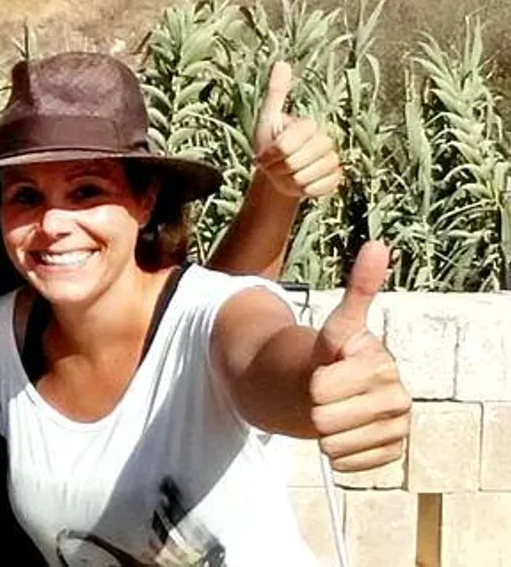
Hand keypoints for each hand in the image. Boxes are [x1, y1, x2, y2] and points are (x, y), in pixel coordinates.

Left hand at [254, 61, 342, 198]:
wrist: (277, 175)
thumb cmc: (270, 145)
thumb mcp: (268, 119)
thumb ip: (276, 93)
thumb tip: (282, 63)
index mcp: (309, 126)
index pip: (287, 144)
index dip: (273, 153)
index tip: (265, 154)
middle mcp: (326, 141)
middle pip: (297, 161)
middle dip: (279, 168)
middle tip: (274, 167)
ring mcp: (333, 161)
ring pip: (307, 177)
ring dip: (289, 181)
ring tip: (285, 174)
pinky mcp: (336, 180)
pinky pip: (319, 189)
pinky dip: (304, 191)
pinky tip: (300, 184)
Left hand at [309, 241, 410, 471]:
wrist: (327, 392)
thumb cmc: (327, 359)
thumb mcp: (334, 328)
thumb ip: (358, 292)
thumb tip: (379, 246)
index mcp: (380, 362)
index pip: (323, 385)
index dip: (313, 382)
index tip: (321, 370)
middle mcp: (395, 392)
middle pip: (323, 417)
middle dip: (313, 407)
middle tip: (320, 395)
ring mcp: (396, 423)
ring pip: (333, 442)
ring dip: (322, 432)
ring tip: (331, 414)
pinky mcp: (391, 449)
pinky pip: (347, 462)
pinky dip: (337, 455)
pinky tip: (342, 437)